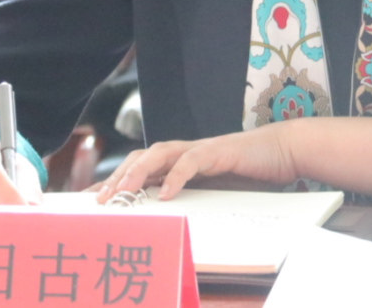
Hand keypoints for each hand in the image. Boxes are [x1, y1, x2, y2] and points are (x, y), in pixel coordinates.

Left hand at [95, 123, 298, 202]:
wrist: (281, 152)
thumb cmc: (248, 174)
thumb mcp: (214, 193)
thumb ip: (191, 200)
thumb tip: (165, 223)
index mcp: (179, 162)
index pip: (139, 167)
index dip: (114, 181)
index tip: (91, 201)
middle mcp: (184, 152)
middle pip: (141, 157)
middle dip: (118, 177)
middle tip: (101, 200)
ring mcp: (199, 149)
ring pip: (159, 153)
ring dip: (139, 171)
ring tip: (125, 192)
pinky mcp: (218, 151)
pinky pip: (192, 161)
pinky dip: (177, 176)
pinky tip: (166, 193)